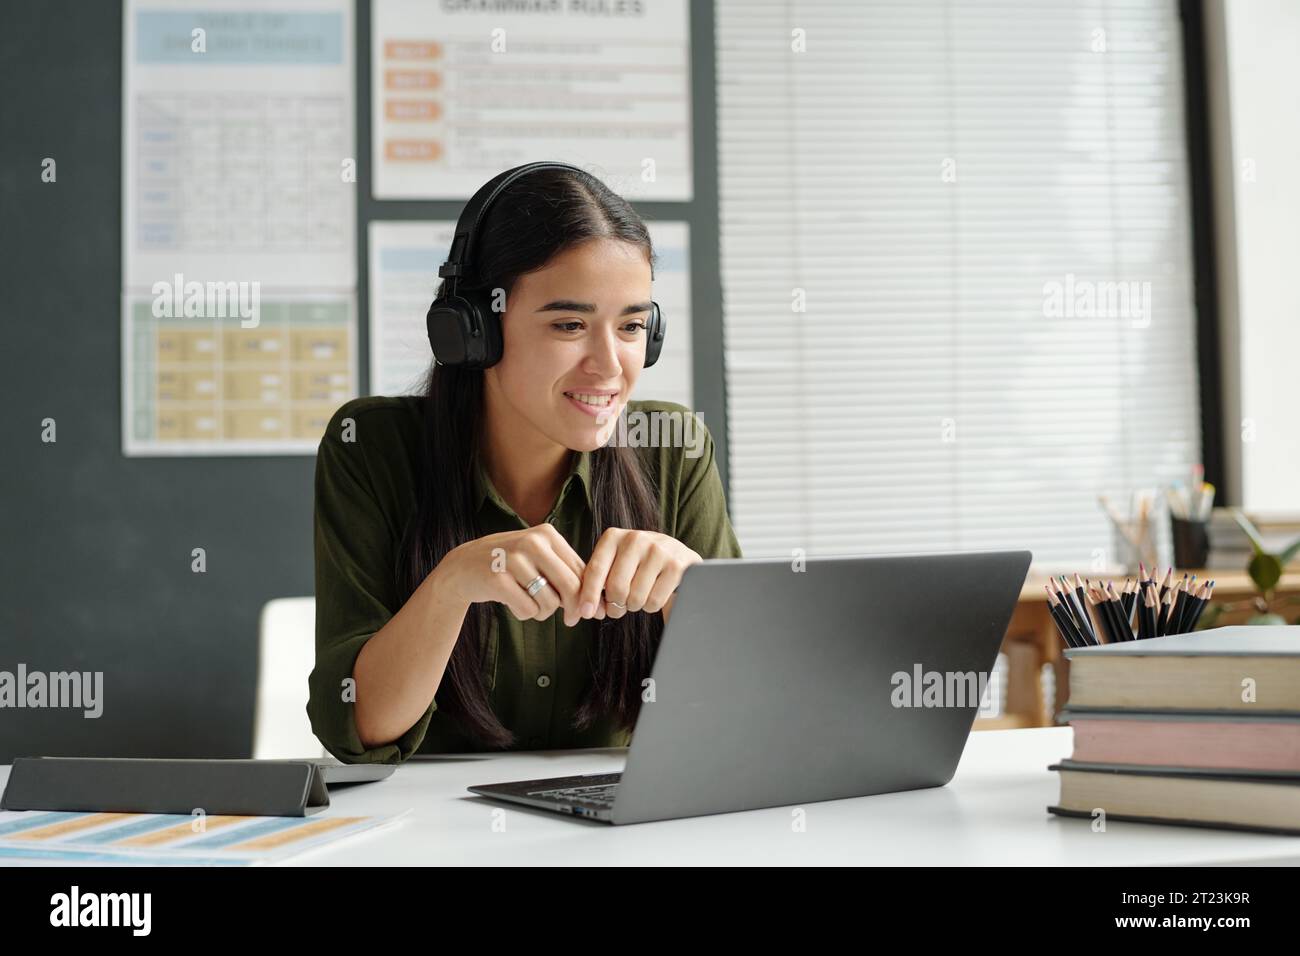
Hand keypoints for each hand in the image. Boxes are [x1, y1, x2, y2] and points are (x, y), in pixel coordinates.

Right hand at [435, 523, 600, 625]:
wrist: (462, 567)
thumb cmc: (509, 566)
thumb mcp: (538, 559)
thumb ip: (566, 574)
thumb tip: (597, 605)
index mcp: (547, 534)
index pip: (581, 570)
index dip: (589, 596)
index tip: (589, 612)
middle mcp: (532, 542)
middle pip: (570, 586)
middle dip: (574, 609)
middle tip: (571, 621)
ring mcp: (513, 559)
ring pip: (549, 602)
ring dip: (542, 612)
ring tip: (528, 602)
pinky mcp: (497, 579)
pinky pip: (527, 610)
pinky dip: (523, 613)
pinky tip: (511, 602)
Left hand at [575, 529, 701, 620]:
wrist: (678, 555)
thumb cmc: (637, 564)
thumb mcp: (615, 563)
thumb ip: (598, 581)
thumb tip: (588, 609)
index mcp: (614, 537)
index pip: (595, 569)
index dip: (588, 595)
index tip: (585, 613)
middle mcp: (635, 539)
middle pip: (616, 587)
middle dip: (616, 605)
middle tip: (620, 606)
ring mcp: (658, 550)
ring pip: (635, 598)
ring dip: (635, 606)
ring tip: (639, 596)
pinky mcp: (676, 566)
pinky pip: (654, 601)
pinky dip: (651, 606)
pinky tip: (654, 594)